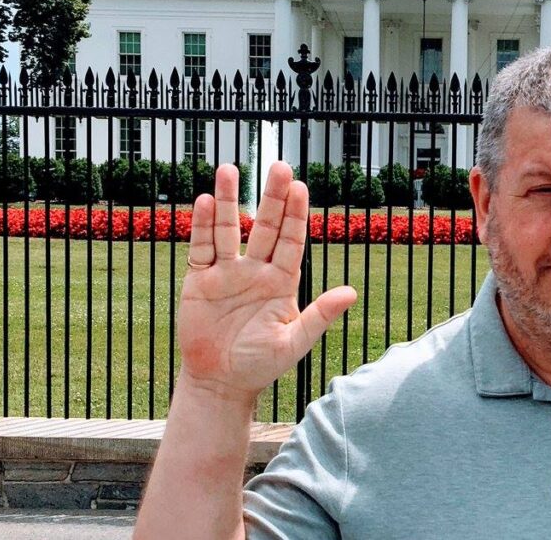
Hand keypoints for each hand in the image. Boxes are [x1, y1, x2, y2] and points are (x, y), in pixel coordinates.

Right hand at [178, 161, 356, 402]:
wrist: (220, 383)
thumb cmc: (261, 364)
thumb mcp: (294, 343)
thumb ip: (319, 316)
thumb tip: (351, 293)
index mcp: (282, 280)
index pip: (291, 240)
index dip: (295, 214)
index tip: (300, 187)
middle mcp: (256, 269)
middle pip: (265, 226)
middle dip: (271, 197)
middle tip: (278, 166)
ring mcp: (227, 272)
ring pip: (229, 229)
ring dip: (229, 200)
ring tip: (230, 169)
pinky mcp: (199, 280)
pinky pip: (201, 248)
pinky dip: (202, 226)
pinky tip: (205, 202)